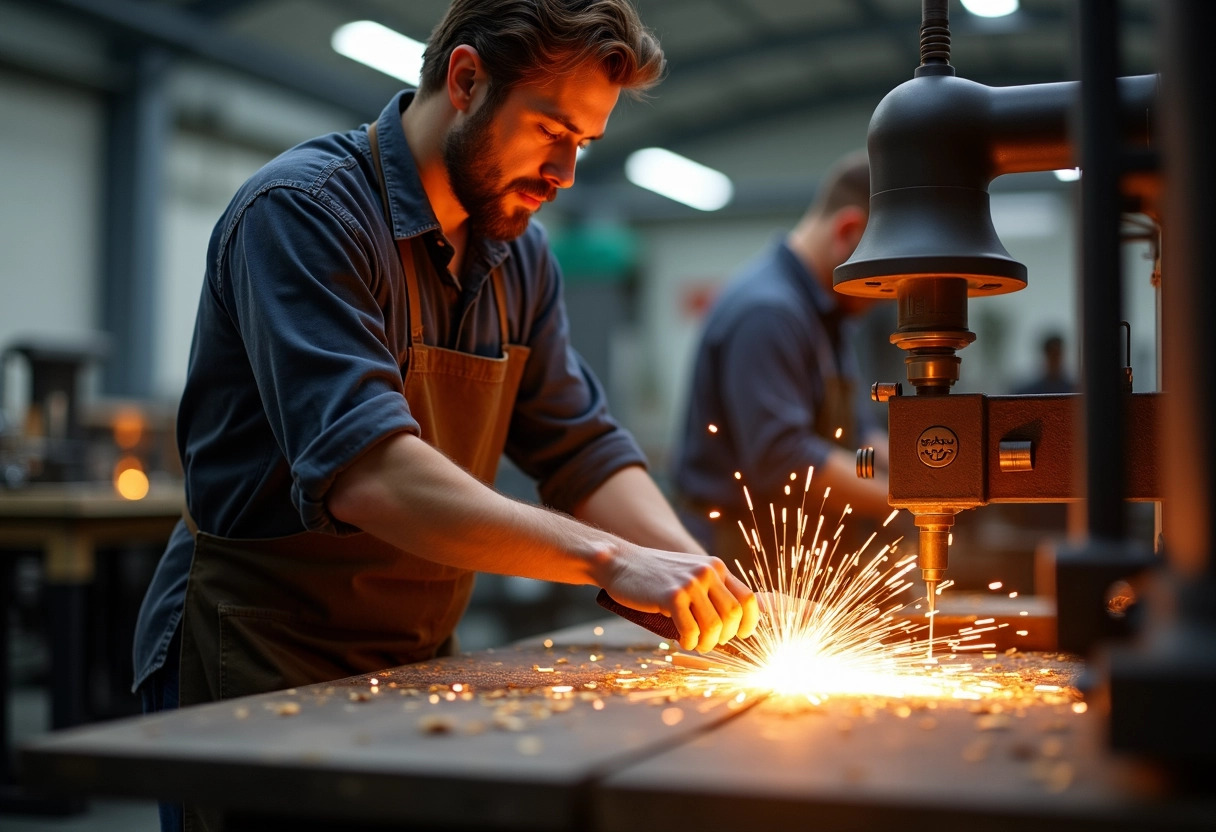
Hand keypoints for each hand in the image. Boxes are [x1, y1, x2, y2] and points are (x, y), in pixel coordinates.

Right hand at [599, 546, 758, 652]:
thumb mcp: (688, 573)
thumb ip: (710, 589)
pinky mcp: (671, 596)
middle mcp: (707, 572)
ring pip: (714, 626)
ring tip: (697, 645)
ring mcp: (690, 583)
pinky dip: (690, 642)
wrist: (620, 561)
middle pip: (733, 615)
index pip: (748, 597)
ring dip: (707, 643)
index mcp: (715, 567)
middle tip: (711, 642)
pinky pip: (691, 630)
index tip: (742, 635)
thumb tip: (732, 623)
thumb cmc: (655, 575)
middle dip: (726, 636)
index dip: (750, 622)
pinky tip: (683, 642)